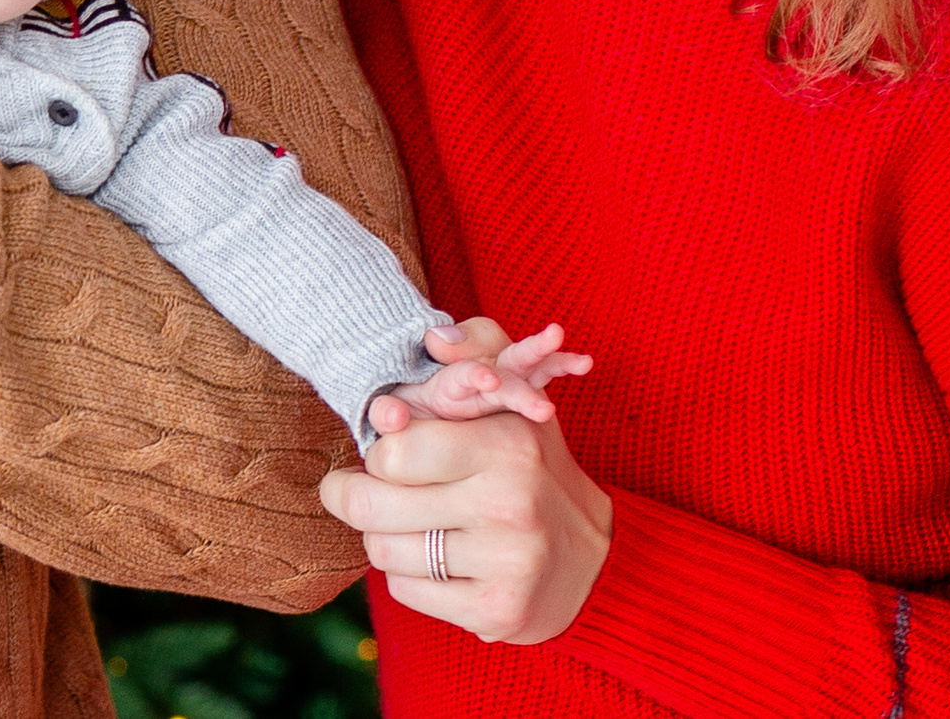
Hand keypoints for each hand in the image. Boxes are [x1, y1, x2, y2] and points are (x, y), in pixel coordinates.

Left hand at [322, 318, 613, 644]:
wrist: (594, 560)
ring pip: (383, 552)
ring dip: (385, 538)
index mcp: (506, 445)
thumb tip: (435, 337)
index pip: (392, 452)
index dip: (376, 453)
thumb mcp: (515, 398)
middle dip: (355, 498)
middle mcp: (508, 504)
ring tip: (411, 524)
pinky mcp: (497, 613)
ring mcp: (505, 564)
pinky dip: (410, 577)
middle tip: (359, 492)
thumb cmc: (532, 468)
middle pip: (372, 507)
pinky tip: (440, 561)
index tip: (381, 453)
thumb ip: (475, 351)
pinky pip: (406, 592)